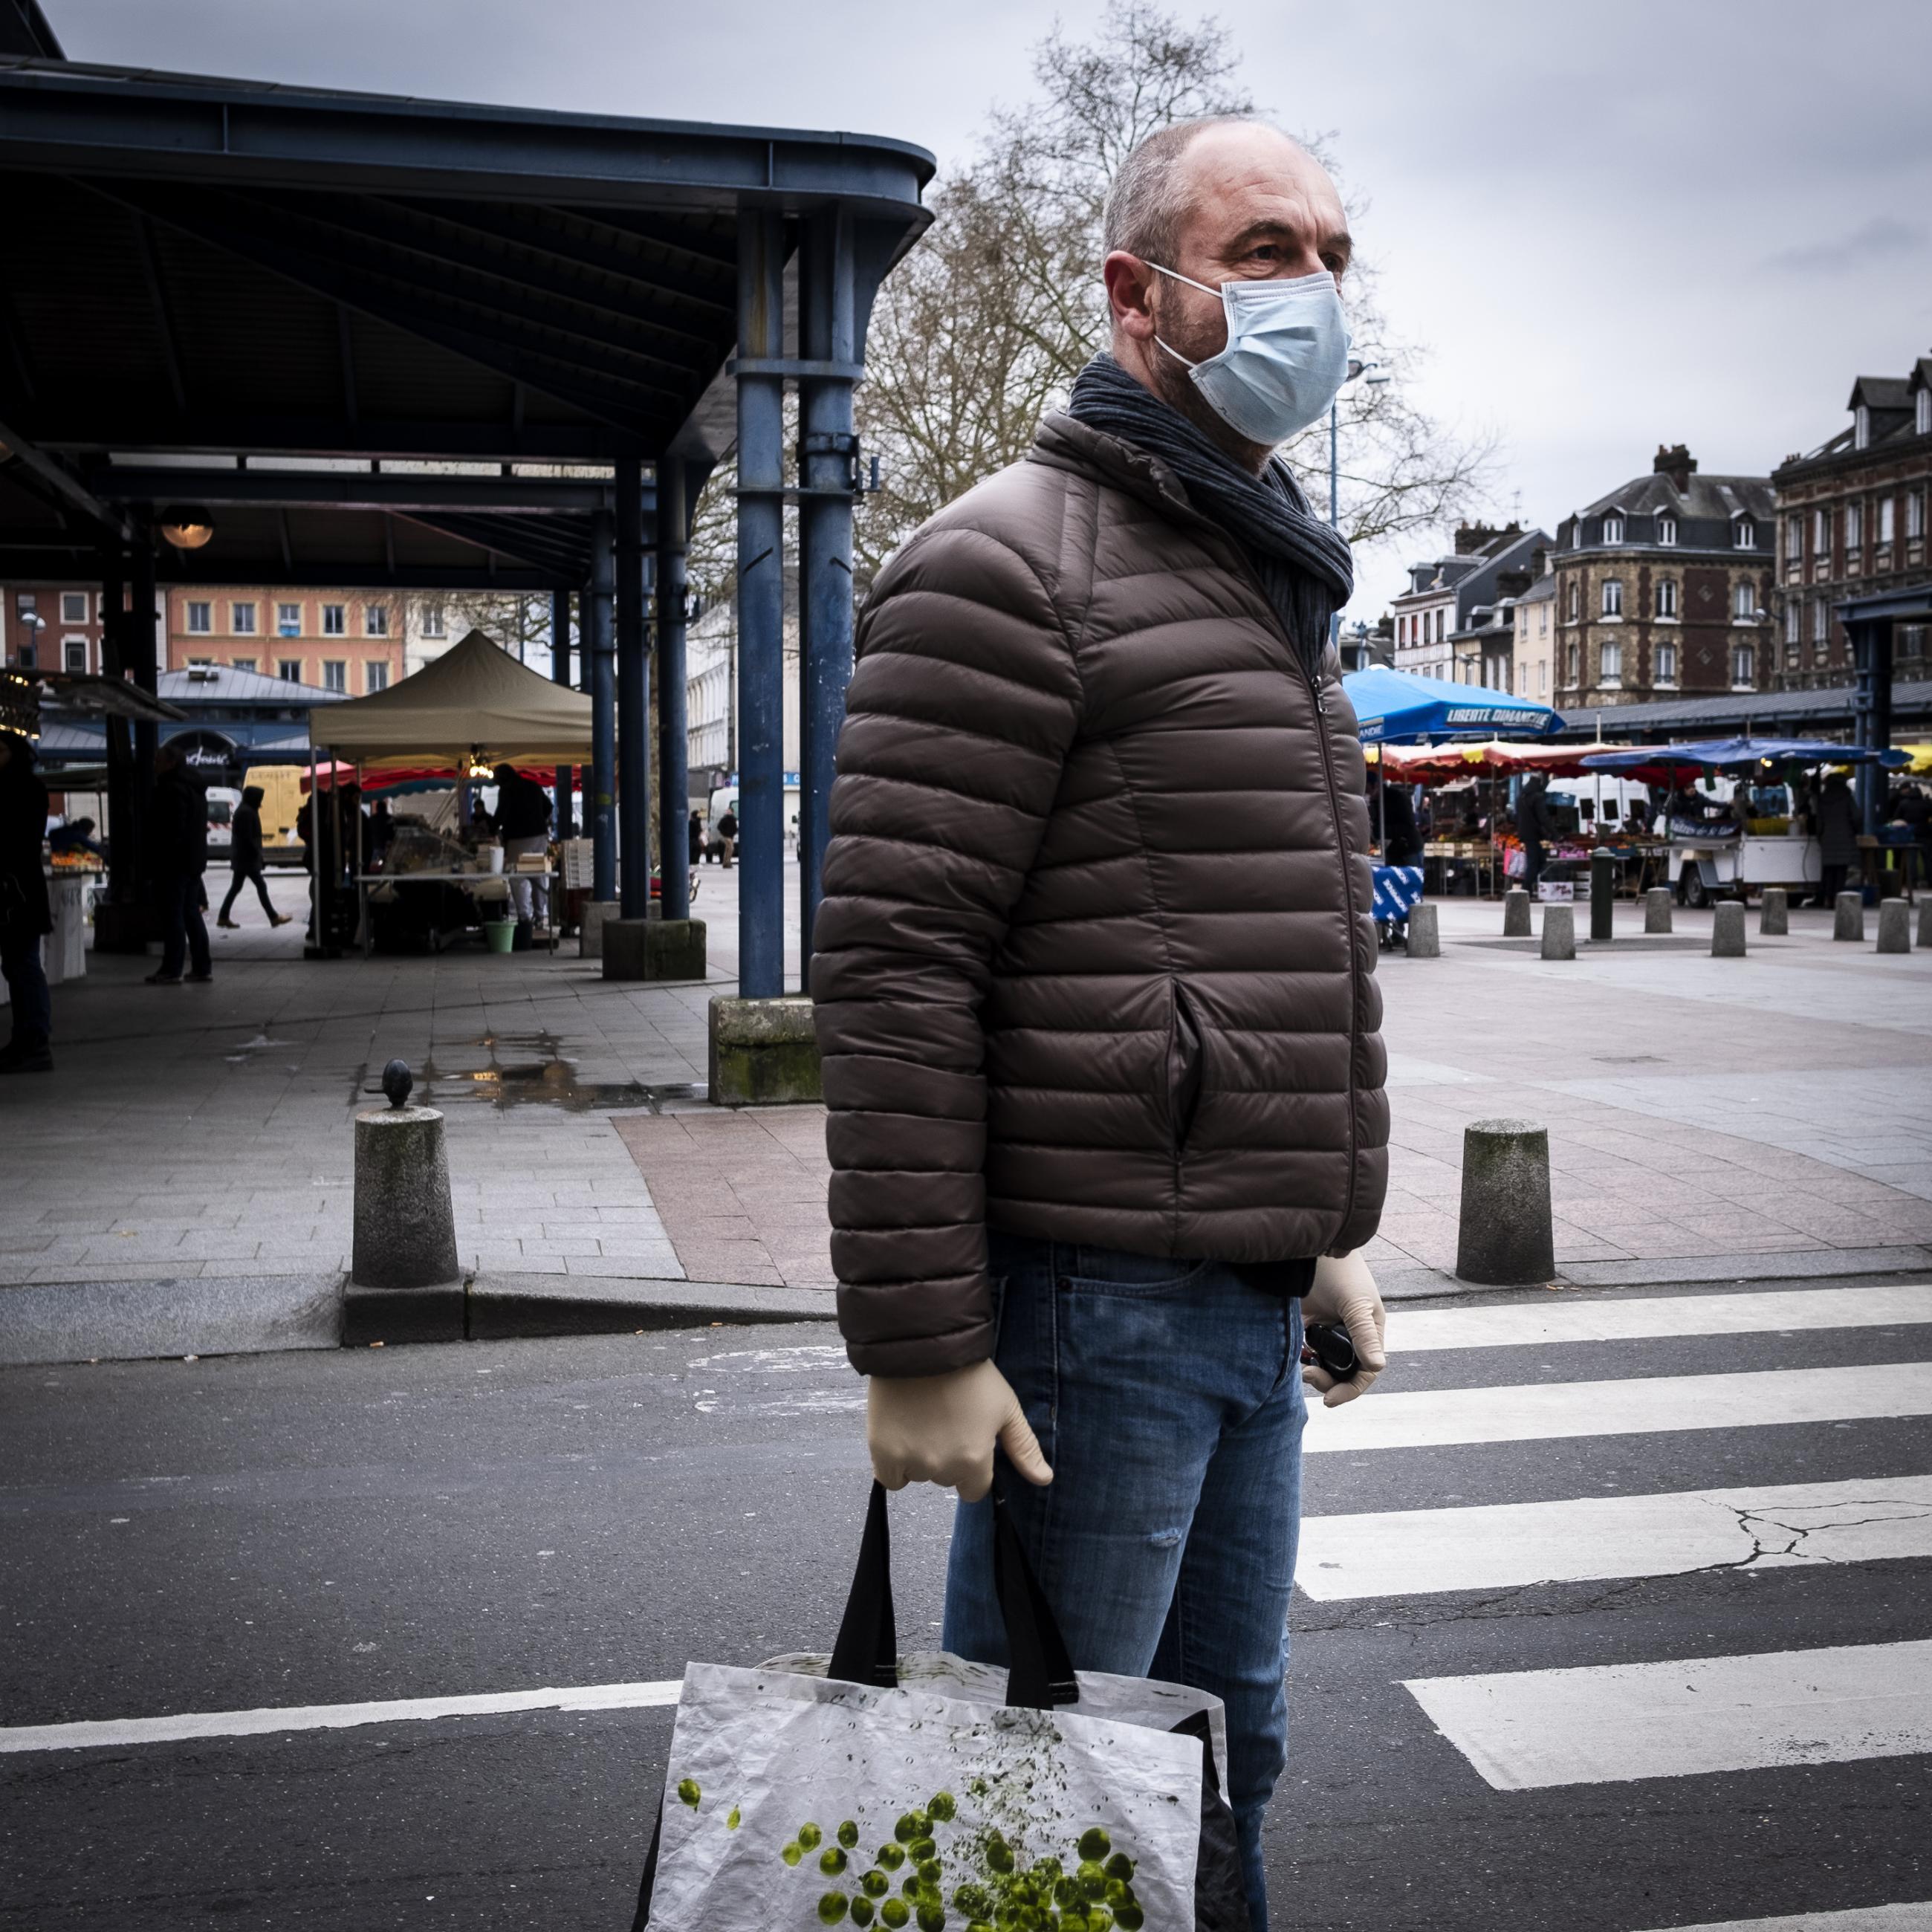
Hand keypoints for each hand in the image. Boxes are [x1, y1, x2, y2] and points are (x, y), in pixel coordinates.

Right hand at [867, 1360, 1052, 1502]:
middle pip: (946, 1478)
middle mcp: (942, 1468)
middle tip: (944, 1421)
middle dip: (947, 1458)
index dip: (973, 1467)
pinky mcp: (882, 1452)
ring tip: (923, 1419)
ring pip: (919, 1475)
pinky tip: (902, 1436)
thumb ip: (1024, 1448)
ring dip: (920, 1457)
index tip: (966, 1441)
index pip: (974, 1490)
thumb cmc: (969, 1374)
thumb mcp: (1006, 1407)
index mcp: (974, 1460)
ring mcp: (910, 1461)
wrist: (922, 1345)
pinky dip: (894, 1464)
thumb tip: (1044, 1480)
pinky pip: (890, 1477)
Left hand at [1300, 1249, 1387, 1406]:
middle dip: (1328, 1380)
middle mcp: (1349, 1333)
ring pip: (1322, 1363)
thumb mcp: (1354, 1302)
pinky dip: (1299, 1357)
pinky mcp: (1304, 1322)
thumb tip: (1378, 1367)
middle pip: (1342, 1372)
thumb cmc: (1339, 1269)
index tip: (1329, 1400)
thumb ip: (1364, 1335)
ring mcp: (1326, 1328)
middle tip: (1308, 1375)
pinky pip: (1303, 1350)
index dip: (1350, 1389)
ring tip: (1301, 1367)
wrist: (1305, 1245)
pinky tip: (1293, 1356)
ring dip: (1313, 1370)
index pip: (1364, 1371)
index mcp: (1369, 1331)